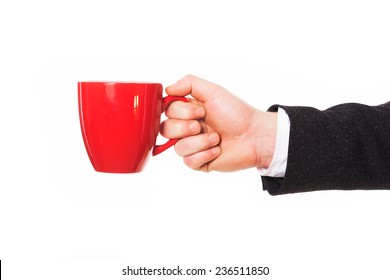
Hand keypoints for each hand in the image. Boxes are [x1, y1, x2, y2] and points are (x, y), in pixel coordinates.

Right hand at [161, 75, 276, 171]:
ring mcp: (193, 146)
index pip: (167, 111)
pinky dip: (204, 154)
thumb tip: (167, 89)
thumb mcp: (213, 91)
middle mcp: (188, 128)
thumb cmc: (236, 113)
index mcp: (189, 111)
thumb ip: (188, 83)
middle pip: (166, 129)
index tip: (201, 110)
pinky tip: (217, 150)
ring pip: (177, 147)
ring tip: (216, 139)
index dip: (180, 112)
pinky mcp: (199, 162)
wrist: (254, 136)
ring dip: (199, 142)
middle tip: (202, 125)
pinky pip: (188, 161)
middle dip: (185, 128)